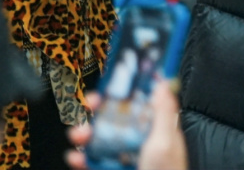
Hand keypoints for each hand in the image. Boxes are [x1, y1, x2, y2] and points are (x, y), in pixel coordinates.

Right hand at [66, 84, 187, 169]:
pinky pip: (92, 162)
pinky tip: (78, 158)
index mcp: (156, 130)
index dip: (124, 90)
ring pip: (99, 139)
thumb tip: (163, 82)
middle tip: (89, 107)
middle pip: (113, 118)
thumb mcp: (165, 142)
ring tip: (79, 137)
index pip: (139, 102)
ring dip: (85, 134)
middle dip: (97, 111)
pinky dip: (82, 159)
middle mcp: (138, 143)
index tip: (110, 83)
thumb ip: (163, 112)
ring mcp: (123, 159)